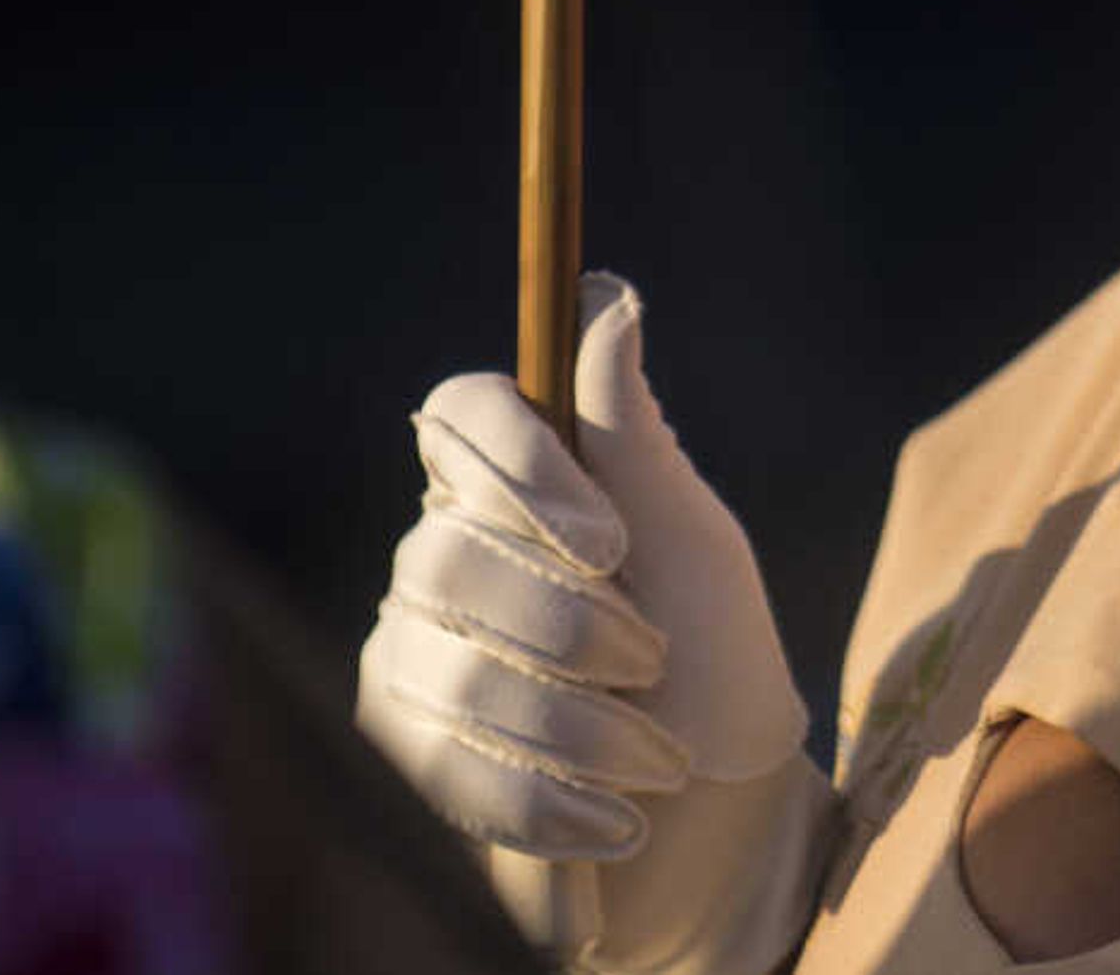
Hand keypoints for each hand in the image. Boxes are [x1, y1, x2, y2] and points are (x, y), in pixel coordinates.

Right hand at [358, 276, 834, 974]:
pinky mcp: (402, 744)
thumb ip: (635, 435)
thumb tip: (608, 297)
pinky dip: (544, 796)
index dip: (520, 465)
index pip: (460, 412)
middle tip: (657, 661)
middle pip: (448, 548)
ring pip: (451, 666)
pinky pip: (442, 761)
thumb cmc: (716, 664)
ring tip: (660, 759)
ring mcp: (409, 645)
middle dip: (569, 622)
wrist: (716, 818)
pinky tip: (614, 822)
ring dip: (577, 724)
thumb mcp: (697, 544)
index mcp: (516, 476)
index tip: (610, 539)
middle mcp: (442, 548)